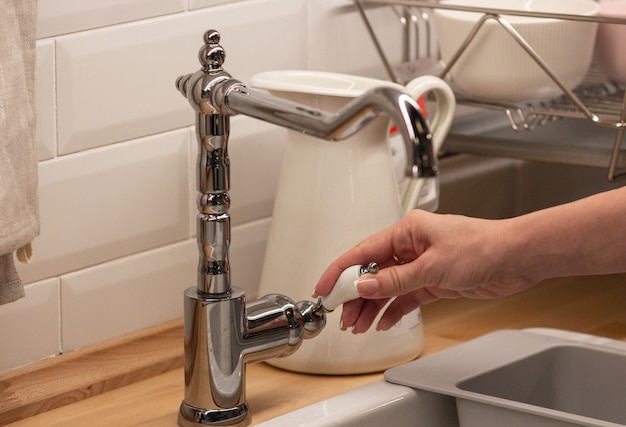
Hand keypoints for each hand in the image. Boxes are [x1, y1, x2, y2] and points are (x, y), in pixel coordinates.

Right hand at [313, 209, 535, 333]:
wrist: (517, 258)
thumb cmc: (483, 246)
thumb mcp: (432, 266)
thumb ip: (395, 280)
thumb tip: (363, 286)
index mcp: (406, 231)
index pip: (362, 252)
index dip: (339, 272)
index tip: (324, 289)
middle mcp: (411, 246)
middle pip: (372, 273)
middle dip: (356, 296)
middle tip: (344, 317)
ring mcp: (422, 265)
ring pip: (387, 288)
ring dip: (373, 307)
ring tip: (359, 326)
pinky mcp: (434, 281)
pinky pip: (405, 297)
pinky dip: (394, 310)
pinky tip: (383, 322)